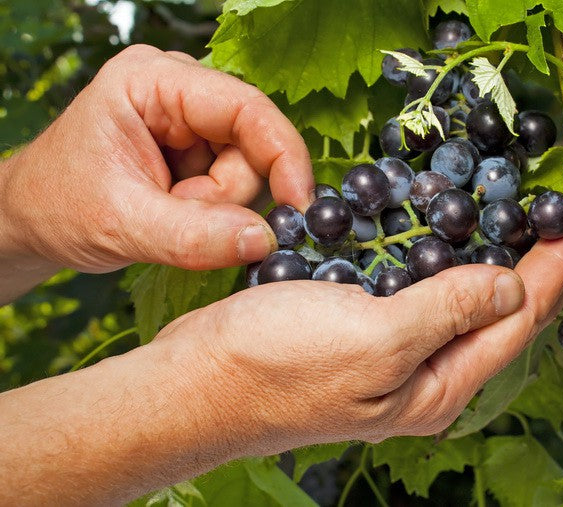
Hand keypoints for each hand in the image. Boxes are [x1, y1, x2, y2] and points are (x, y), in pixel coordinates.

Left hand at [0, 45, 311, 277]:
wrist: (33, 222)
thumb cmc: (57, 206)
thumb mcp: (123, 224)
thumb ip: (194, 236)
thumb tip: (264, 240)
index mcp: (153, 81)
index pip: (245, 108)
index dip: (283, 155)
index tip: (299, 206)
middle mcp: (178, 91)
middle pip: (251, 144)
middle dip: (225, 195)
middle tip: (178, 215)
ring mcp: (188, 119)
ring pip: (247, 170)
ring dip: (216, 207)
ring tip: (165, 214)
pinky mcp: (195, 148)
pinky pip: (233, 184)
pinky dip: (212, 211)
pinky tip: (173, 212)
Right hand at [160, 224, 562, 455]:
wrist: (197, 380)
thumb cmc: (280, 367)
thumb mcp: (376, 338)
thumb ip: (449, 310)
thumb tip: (511, 284)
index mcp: (438, 386)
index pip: (516, 321)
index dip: (554, 272)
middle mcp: (423, 374)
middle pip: (494, 313)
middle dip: (531, 264)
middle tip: (555, 215)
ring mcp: (391, 352)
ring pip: (456, 299)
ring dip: (485, 255)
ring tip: (511, 216)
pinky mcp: (359, 328)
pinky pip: (414, 288)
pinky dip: (434, 257)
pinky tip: (440, 232)